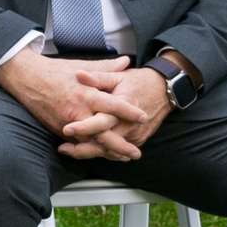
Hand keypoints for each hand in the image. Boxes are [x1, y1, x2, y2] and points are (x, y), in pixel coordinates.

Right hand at [0, 52, 148, 146]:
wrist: (26, 78)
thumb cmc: (55, 71)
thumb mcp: (82, 66)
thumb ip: (106, 67)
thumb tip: (126, 61)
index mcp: (85, 93)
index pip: (112, 105)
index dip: (128, 112)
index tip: (143, 117)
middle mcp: (77, 110)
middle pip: (103, 133)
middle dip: (120, 145)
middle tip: (136, 153)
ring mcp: (67, 122)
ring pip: (90, 142)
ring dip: (107, 151)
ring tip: (122, 157)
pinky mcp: (58, 129)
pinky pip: (77, 143)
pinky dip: (90, 149)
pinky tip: (101, 153)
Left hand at [57, 66, 173, 161]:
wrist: (163, 90)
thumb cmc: (137, 82)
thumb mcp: (117, 76)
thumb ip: (97, 77)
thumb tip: (78, 74)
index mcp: (122, 106)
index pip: (101, 121)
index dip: (84, 126)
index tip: (66, 129)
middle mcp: (129, 124)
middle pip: (104, 142)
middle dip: (82, 148)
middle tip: (62, 148)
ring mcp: (134, 134)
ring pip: (110, 150)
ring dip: (89, 152)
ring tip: (69, 151)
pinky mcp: (137, 140)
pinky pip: (118, 150)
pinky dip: (103, 152)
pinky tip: (86, 152)